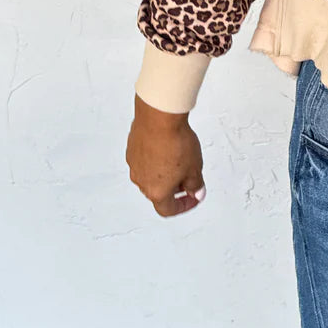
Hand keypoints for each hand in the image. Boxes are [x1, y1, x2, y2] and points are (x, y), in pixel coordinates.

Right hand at [126, 95, 205, 216]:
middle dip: (175, 188)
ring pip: (151, 176)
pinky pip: (145, 161)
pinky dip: (156, 159)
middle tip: (188, 176)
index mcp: (157, 192)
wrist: (159, 117)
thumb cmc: (175, 142)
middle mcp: (141, 181)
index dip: (184, 206)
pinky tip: (168, 147)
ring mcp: (134, 165)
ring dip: (165, 173)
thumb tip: (195, 191)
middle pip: (159, 193)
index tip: (192, 198)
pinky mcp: (131, 150)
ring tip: (180, 157)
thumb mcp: (195, 168)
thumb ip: (195, 185)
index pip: (169, 210)